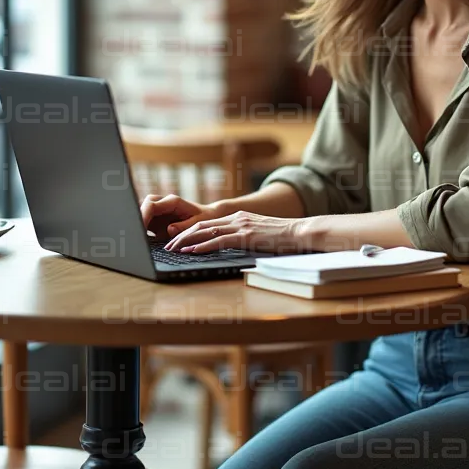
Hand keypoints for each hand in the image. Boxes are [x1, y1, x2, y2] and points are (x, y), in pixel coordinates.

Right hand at [140, 192, 213, 240]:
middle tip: (133, 235)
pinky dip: (141, 229)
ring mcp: (159, 211)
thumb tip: (169, 229)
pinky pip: (145, 222)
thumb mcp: (197, 224)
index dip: (143, 215)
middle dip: (136, 218)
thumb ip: (183, 227)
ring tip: (136, 239)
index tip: (139, 228)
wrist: (209, 216)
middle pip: (143, 205)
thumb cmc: (205, 218)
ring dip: (138, 224)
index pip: (151, 205)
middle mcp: (163, 203)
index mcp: (173, 202)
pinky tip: (140, 240)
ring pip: (142, 212)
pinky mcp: (157, 219)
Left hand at [163, 208, 313, 254]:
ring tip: (173, 249)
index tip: (176, 239)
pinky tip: (192, 251)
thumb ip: (244, 237)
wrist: (301, 232)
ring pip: (206, 231)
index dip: (189, 231)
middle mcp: (237, 218)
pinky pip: (219, 240)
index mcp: (239, 217)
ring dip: (186, 241)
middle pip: (202, 225)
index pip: (207, 223)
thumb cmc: (284, 238)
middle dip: (182, 235)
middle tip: (168, 245)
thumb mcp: (259, 235)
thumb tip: (230, 248)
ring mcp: (241, 225)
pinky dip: (202, 246)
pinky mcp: (246, 235)